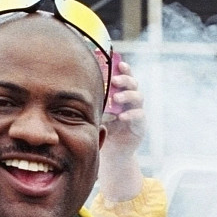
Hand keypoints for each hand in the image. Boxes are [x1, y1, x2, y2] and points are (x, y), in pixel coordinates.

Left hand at [96, 55, 146, 200]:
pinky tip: (122, 117)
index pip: (124, 76)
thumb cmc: (100, 128)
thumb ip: (93, 99)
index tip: (119, 64)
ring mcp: (136, 111)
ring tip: (117, 98)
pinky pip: (140, 116)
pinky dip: (131, 115)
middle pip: (133, 84)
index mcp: (120, 92)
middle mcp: (130, 100)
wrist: (109, 153)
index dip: (124, 69)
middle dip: (125, 80)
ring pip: (138, 97)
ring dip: (128, 96)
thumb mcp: (95, 111)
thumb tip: (76, 83)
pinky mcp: (140, 125)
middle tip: (115, 81)